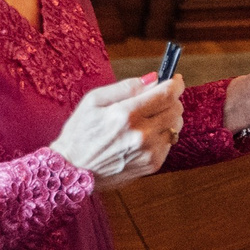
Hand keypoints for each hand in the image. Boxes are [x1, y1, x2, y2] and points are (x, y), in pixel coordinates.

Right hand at [52, 74, 183, 190]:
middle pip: (176, 109)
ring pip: (176, 126)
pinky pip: (170, 142)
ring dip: (168, 118)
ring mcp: (149, 151)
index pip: (167, 94)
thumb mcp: (94, 101)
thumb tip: (153, 78)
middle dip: (171, 100)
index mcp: (126, 115)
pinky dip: (163, 135)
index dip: (175, 84)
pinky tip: (145, 135)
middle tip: (158, 99)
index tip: (175, 80)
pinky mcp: (152, 165)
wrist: (72, 170)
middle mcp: (141, 134)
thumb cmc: (80, 133)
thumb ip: (126, 87)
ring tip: (149, 118)